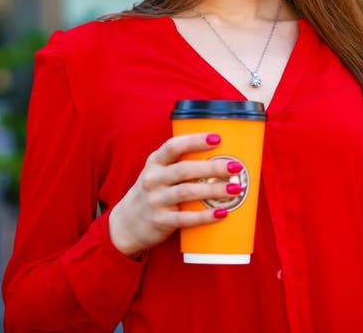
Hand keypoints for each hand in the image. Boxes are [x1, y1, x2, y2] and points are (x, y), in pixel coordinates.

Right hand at [108, 133, 240, 258]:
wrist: (127, 224)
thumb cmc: (152, 192)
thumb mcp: (158, 172)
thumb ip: (179, 163)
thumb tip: (220, 155)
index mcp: (155, 162)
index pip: (173, 146)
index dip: (195, 140)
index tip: (217, 138)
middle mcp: (153, 178)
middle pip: (185, 169)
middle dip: (212, 167)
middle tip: (235, 167)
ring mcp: (156, 200)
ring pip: (187, 192)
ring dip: (213, 191)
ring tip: (235, 189)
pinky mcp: (160, 221)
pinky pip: (185, 218)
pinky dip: (205, 216)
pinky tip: (221, 213)